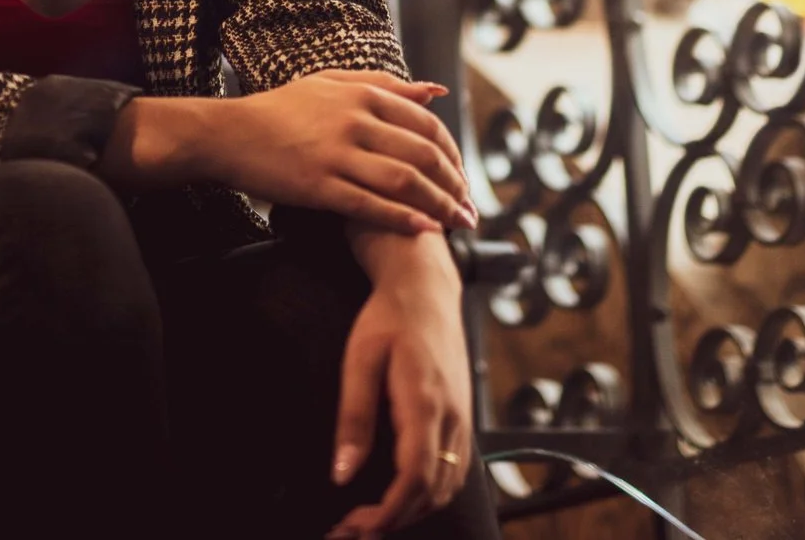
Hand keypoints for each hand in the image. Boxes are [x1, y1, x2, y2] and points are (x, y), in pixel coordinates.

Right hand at [207, 70, 475, 235]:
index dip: (454, 154)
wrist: (230, 134)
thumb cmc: (281, 109)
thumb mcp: (332, 83)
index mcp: (362, 96)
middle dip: (455, 186)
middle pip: (423, 154)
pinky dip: (403, 218)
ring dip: (439, 205)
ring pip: (404, 181)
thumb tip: (434, 92)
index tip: (464, 178)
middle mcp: (355, 121)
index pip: (426, 125)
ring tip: (458, 225)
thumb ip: (385, 85)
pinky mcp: (319, 186)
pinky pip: (370, 205)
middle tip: (471, 209)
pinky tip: (424, 231)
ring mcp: (337, 154)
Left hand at [329, 233, 474, 537]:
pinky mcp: (462, 416)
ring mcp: (462, 417)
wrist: (427, 288)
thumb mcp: (359, 360)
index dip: (389, 513)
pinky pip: (455, 469)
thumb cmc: (390, 318)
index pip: (415, 477)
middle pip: (433, 491)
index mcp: (425, 403)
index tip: (359, 527)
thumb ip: (354, 418)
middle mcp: (452, 417)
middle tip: (352, 530)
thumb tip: (342, 472)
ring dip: (414, 511)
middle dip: (396, 520)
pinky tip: (403, 498)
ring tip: (372, 520)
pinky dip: (431, 493)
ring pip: (448, 485)